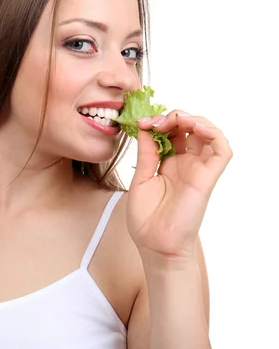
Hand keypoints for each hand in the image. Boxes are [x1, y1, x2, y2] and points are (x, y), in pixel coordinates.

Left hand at [126, 110, 231, 260]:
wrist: (155, 245)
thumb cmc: (146, 220)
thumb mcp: (140, 179)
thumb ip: (145, 154)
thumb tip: (146, 128)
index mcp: (168, 164)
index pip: (171, 132)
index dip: (159, 121)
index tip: (142, 122)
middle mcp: (185, 164)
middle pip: (189, 128)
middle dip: (173, 117)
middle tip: (156, 121)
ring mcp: (198, 169)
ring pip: (209, 133)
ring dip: (194, 119)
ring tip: (176, 120)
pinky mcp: (208, 177)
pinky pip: (222, 151)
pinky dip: (213, 133)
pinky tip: (196, 127)